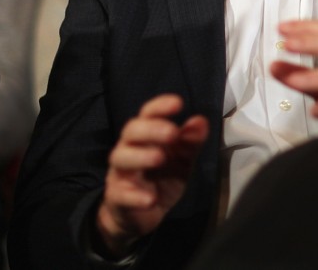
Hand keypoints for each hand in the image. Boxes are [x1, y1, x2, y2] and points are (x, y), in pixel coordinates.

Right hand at [96, 94, 207, 256]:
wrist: (139, 214)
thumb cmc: (160, 180)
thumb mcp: (182, 161)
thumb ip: (191, 142)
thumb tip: (201, 120)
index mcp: (146, 137)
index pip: (147, 114)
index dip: (160, 106)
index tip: (178, 103)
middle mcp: (129, 149)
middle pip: (131, 131)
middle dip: (151, 129)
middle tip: (172, 133)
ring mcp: (121, 173)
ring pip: (121, 158)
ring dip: (140, 156)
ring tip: (160, 158)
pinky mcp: (117, 198)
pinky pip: (121, 194)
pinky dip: (135, 196)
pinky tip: (150, 199)